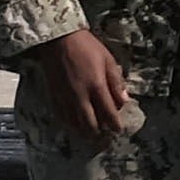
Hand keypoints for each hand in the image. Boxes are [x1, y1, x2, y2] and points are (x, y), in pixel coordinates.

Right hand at [23, 26, 138, 141]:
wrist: (58, 39)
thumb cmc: (87, 47)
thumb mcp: (108, 60)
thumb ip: (116, 82)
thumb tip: (124, 101)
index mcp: (96, 86)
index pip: (108, 113)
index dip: (115, 125)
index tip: (119, 131)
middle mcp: (80, 96)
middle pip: (91, 124)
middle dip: (99, 135)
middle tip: (105, 141)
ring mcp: (65, 98)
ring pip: (75, 124)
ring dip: (85, 133)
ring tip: (92, 138)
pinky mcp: (54, 96)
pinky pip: (62, 117)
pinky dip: (70, 125)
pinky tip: (75, 128)